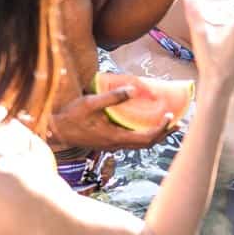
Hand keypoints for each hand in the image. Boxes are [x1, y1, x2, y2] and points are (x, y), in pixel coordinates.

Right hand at [50, 87, 173, 150]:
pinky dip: (144, 134)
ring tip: (168, 124)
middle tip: (179, 122)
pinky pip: (132, 141)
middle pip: (147, 143)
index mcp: (114, 137)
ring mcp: (113, 145)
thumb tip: (134, 89)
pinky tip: (147, 124)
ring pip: (141, 144)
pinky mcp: (109, 142)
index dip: (161, 129)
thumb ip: (112, 97)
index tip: (172, 117)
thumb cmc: (71, 117)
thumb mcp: (90, 103)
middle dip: (164, 133)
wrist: (55, 132)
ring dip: (156, 135)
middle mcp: (116, 144)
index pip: (146, 137)